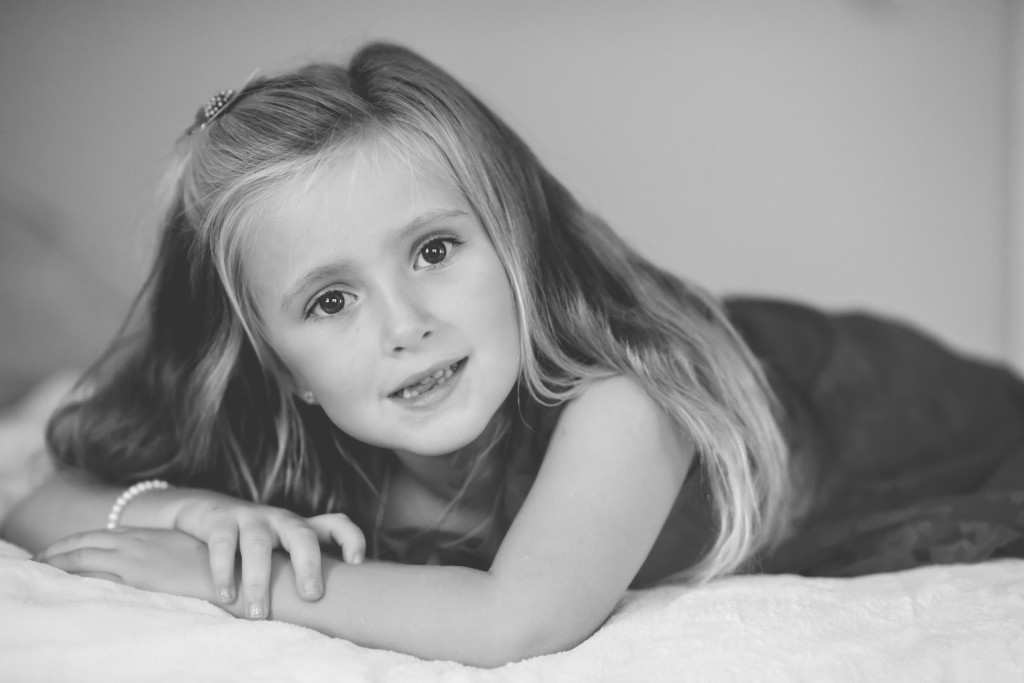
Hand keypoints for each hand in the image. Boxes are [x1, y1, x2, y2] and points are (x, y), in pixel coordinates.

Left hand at [36, 528, 221, 604]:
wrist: (228, 572)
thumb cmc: (211, 564)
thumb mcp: (181, 550)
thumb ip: (158, 550)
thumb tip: (147, 558)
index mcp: (145, 535)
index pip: (100, 534)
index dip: (75, 541)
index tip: (58, 549)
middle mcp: (135, 542)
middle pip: (84, 543)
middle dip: (57, 550)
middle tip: (38, 559)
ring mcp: (134, 558)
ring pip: (84, 558)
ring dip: (59, 564)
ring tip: (42, 570)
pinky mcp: (136, 577)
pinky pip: (96, 576)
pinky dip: (75, 577)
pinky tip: (63, 583)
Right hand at [169, 491, 365, 619]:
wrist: (205, 511)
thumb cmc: (253, 543)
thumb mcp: (281, 550)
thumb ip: (301, 570)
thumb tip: (331, 610)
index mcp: (300, 528)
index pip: (335, 523)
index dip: (350, 538)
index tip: (357, 562)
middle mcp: (280, 520)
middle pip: (302, 534)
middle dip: (309, 564)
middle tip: (311, 595)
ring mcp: (251, 517)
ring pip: (258, 543)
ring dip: (259, 580)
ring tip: (257, 613)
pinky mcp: (220, 520)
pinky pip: (223, 543)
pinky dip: (224, 572)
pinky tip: (226, 596)